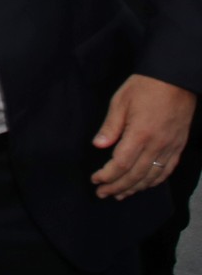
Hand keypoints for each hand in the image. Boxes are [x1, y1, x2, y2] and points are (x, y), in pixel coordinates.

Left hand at [91, 74, 196, 199]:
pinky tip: (144, 185)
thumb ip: (110, 126)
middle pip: (135, 175)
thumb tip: (98, 146)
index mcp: (140, 134)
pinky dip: (154, 182)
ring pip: (152, 177)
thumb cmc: (145, 86)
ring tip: (120, 195)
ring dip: (134, 188)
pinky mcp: (178, 146)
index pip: (121, 164)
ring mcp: (170, 147)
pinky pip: (167, 170)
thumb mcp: (120, 101)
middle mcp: (157, 145)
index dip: (107, 176)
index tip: (95, 180)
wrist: (176, 79)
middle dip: (117, 187)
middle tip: (102, 194)